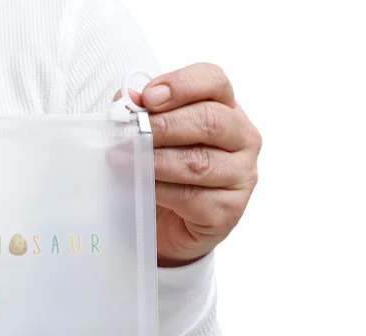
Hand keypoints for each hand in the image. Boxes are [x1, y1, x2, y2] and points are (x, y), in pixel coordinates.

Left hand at [133, 63, 261, 266]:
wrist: (163, 223)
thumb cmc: (160, 173)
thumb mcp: (147, 137)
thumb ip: (140, 114)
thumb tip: (128, 99)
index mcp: (225, 109)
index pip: (214, 81)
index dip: (181, 85)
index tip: (148, 97)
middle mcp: (243, 138)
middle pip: (210, 120)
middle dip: (164, 125)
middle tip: (130, 133)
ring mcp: (241, 175)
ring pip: (199, 161)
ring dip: (156, 160)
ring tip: (122, 160)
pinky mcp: (229, 209)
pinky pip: (193, 197)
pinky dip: (161, 191)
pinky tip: (141, 188)